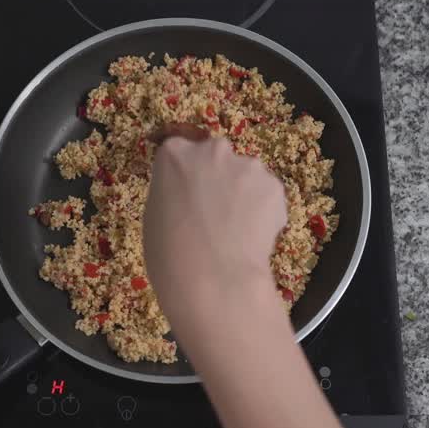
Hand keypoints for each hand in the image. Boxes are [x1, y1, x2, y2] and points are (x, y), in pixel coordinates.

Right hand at [143, 126, 287, 338]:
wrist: (213, 278)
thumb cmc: (169, 253)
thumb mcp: (154, 215)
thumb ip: (173, 193)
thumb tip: (188, 198)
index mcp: (174, 153)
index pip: (179, 152)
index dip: (185, 176)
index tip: (187, 195)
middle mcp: (212, 149)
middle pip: (216, 157)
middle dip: (217, 178)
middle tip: (215, 213)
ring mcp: (247, 166)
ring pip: (246, 176)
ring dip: (243, 195)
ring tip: (236, 231)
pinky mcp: (274, 186)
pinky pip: (267, 197)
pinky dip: (263, 213)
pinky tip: (252, 238)